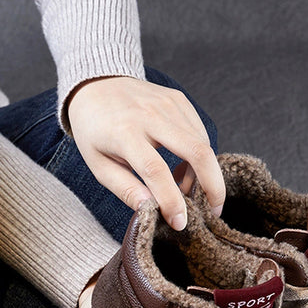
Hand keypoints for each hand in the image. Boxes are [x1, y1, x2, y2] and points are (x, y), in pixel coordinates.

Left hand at [66, 76, 224, 229]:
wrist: (96, 84)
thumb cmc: (94, 131)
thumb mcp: (99, 165)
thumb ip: (126, 189)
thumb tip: (150, 211)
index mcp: (125, 133)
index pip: (156, 171)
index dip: (172, 200)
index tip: (180, 223)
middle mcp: (150, 115)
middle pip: (197, 152)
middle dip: (212, 187)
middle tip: (213, 213)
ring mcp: (168, 104)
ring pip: (203, 144)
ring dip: (205, 175)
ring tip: (188, 193)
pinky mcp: (178, 100)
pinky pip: (200, 133)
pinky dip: (200, 158)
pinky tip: (185, 171)